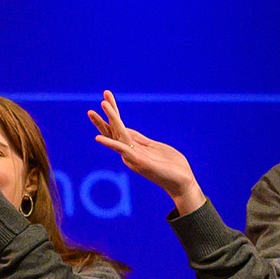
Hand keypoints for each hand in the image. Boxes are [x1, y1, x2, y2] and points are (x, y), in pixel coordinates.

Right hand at [88, 91, 205, 214]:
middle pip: (114, 130)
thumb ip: (140, 140)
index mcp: (134, 146)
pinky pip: (122, 150)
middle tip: (97, 101)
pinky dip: (110, 144)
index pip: (120, 126)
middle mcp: (130, 151)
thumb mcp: (154, 147)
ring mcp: (133, 157)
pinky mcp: (139, 162)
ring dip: (107, 121)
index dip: (113, 111)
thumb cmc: (170, 166)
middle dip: (106, 115)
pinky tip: (98, 138)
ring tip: (100, 107)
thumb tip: (127, 130)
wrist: (182, 182)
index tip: (106, 95)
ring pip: (117, 135)